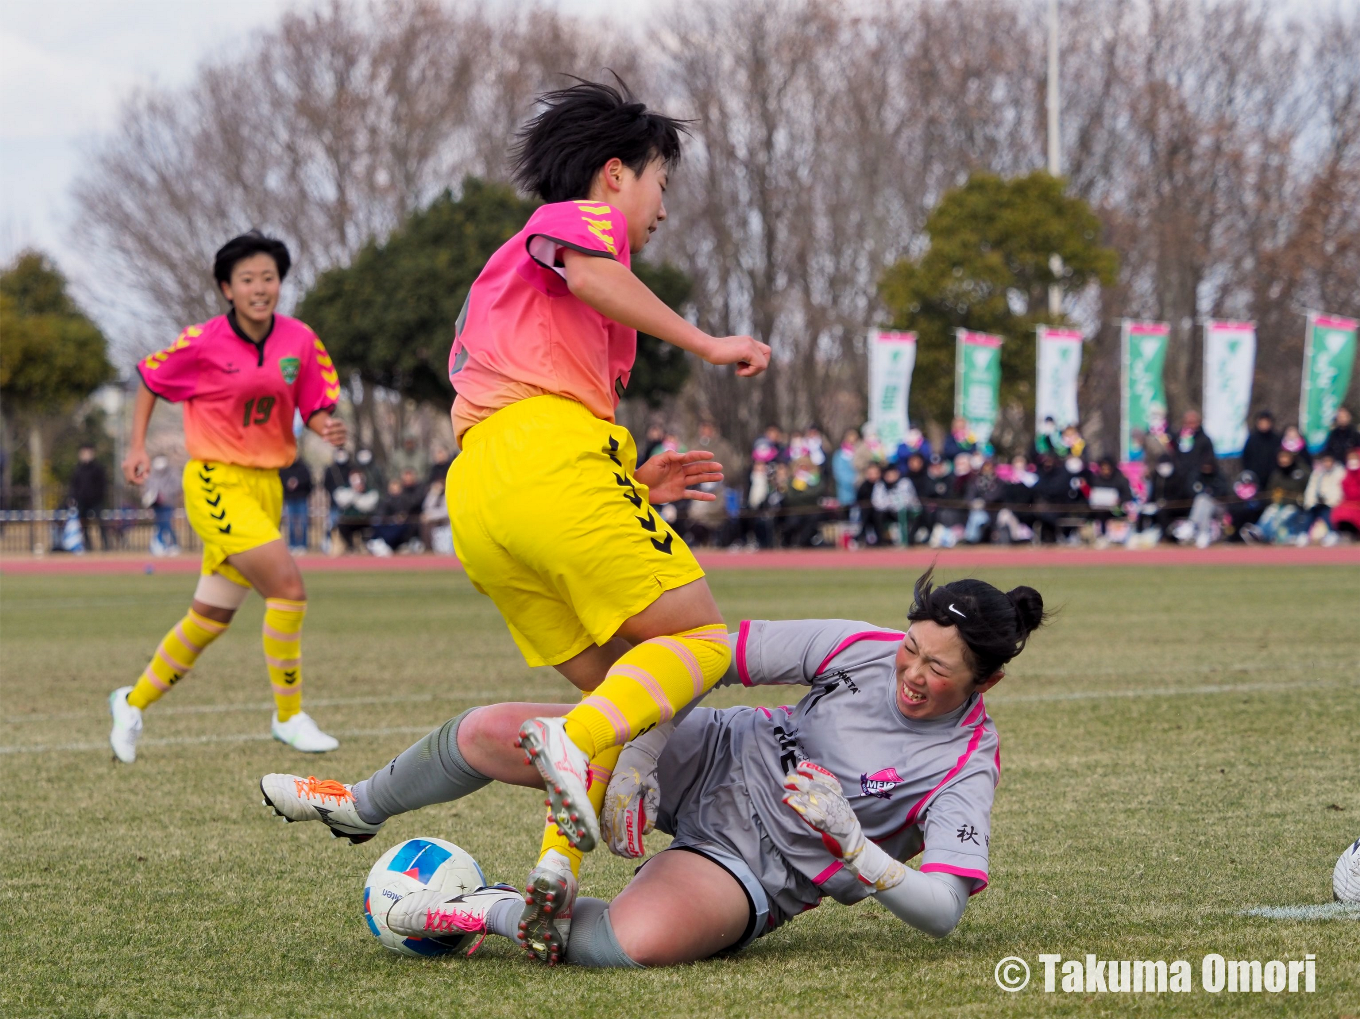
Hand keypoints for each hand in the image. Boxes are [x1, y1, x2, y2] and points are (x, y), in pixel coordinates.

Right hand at [122, 447, 149, 484]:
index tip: (145, 479)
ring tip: (143, 473)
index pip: (132, 478)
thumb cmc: (142, 454)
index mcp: (129, 466)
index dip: (138, 481)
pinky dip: (134, 475)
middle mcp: (124, 467)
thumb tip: (146, 477)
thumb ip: (147, 470)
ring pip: (128, 478)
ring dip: (136, 478)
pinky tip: (140, 471)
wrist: (136, 448)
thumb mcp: (147, 462)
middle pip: (129, 480)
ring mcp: (124, 467)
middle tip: (144, 476)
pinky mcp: (125, 467)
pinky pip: (129, 475)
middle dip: (137, 480)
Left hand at [311, 414, 346, 446]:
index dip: (333, 423)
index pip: (338, 422)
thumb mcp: (327, 424)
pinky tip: (331, 444)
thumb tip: (327, 422)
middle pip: (339, 429)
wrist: (333, 434)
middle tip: (323, 432)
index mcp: (340, 423)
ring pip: (339, 436)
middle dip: (331, 430)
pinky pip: (341, 442)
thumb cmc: (329, 427)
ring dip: (331, 438)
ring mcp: (345, 435)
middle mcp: (344, 428)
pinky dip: (336, 443)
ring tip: (323, 439)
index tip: (327, 424)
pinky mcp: (344, 440)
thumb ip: (327, 422)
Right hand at [600, 741, 660, 858]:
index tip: (638, 853)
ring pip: (606, 828)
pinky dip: (605, 833)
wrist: (633, 756)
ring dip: (613, 843)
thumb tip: (645, 832)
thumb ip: (650, 813)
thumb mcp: (654, 793)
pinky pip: (602, 821)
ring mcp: (607, 801)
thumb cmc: (647, 775)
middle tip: (630, 856)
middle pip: (615, 831)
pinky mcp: (604, 800)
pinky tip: (610, 841)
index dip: (632, 843)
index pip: (627, 828)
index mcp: (628, 800)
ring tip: (621, 853)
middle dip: (622, 847)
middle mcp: (615, 802)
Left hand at [636, 449, 722, 504]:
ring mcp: (680, 482)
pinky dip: (703, 496)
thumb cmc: (646, 472)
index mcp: (675, 462)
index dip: (700, 456)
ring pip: (697, 479)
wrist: (639, 488)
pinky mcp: (678, 494)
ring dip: (709, 478)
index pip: (690, 457)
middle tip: (719, 467)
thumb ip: (670, 456)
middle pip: (697, 468)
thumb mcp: (656, 460)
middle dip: (708, 467)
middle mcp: (680, 471)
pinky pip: (693, 494)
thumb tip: (683, 455)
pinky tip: (713, 497)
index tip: (711, 455)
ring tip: (720, 477)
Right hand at [703, 335, 769, 376]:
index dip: (757, 361)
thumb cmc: (714, 352)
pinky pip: (759, 365)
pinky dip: (750, 372)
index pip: (764, 351)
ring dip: (753, 372)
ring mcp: (750, 344)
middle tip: (743, 369)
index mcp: (747, 341)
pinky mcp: (747, 350)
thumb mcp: (730, 353)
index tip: (743, 365)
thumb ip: (740, 355)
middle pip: (767, 355)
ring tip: (739, 370)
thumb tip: (744, 364)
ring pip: (764, 363)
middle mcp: (750, 341)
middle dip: (758, 367)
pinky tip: (737, 371)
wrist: (707, 347)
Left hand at [782, 761, 904, 890]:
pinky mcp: (826, 824)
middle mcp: (837, 802)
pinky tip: (790, 803)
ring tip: (786, 792)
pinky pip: (810, 814)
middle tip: (787, 779)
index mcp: (840, 796)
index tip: (801, 766)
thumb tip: (809, 782)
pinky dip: (799, 807)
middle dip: (801, 782)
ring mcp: (832, 812)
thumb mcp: (838, 803)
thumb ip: (827, 794)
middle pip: (817, 787)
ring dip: (797, 795)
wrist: (852, 842)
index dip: (814, 771)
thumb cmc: (842, 822)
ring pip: (812, 799)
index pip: (827, 779)